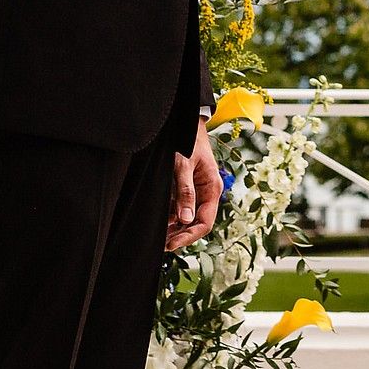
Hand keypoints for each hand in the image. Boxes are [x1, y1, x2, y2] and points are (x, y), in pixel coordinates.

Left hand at [166, 119, 222, 251]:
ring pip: (186, 217)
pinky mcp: (186, 188)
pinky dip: (170, 216)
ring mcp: (196, 192)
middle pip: (196, 223)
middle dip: (180, 235)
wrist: (186, 124)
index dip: (188, 236)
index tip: (171, 243)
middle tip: (161, 244)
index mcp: (212, 189)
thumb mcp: (184, 166)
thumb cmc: (188, 142)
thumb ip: (185, 192)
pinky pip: (179, 208)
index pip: (204, 222)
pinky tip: (158, 222)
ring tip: (157, 236)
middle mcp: (206, 193)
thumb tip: (185, 219)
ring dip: (173, 228)